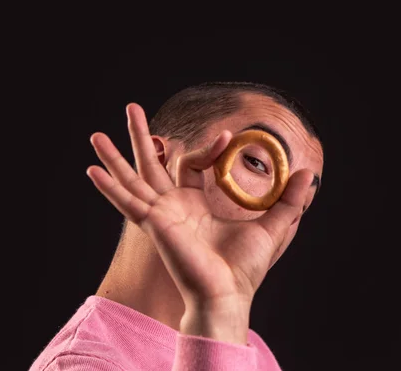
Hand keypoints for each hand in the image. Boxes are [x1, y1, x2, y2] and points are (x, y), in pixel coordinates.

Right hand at [86, 103, 312, 342]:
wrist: (229, 292)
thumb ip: (288, 199)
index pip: (192, 164)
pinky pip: (127, 202)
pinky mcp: (155, 223)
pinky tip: (91, 170)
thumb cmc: (245, 267)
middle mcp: (173, 207)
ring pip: (133, 178)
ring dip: (114, 156)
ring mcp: (160, 215)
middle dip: (139, 137)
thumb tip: (309, 174)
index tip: (226, 136)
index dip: (207, 147)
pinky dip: (109, 188)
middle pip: (151, 164)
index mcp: (195, 205)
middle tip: (130, 108)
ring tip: (95, 134)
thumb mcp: (274, 225)